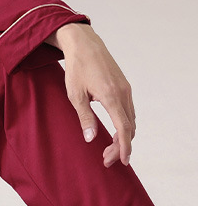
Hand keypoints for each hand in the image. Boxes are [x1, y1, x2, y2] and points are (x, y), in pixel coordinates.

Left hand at [46, 23, 135, 166]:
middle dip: (120, 146)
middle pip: (129, 128)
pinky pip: (128, 110)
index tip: (122, 161)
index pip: (123, 129)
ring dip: (122, 136)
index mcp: (112, 96)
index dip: (123, 147)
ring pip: (130, 119)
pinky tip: (113, 130)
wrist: (84, 44)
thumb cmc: (77, 68)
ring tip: (107, 149)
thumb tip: (90, 139)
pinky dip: (124, 124)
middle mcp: (123, 94)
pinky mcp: (124, 86)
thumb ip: (84, 117)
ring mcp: (125, 89)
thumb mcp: (75, 94)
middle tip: (106, 159)